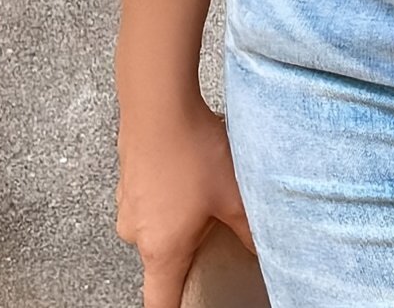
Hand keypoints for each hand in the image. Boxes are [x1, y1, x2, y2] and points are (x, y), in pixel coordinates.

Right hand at [115, 95, 256, 307]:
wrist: (159, 105)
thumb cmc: (193, 152)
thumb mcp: (234, 195)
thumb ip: (251, 229)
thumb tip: (265, 249)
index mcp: (161, 250)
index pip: (160, 303)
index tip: (186, 307)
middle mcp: (136, 234)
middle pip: (162, 259)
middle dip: (189, 247)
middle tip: (213, 225)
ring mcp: (127, 205)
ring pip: (158, 224)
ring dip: (181, 213)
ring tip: (205, 186)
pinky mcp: (128, 179)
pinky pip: (152, 196)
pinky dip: (170, 190)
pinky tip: (190, 166)